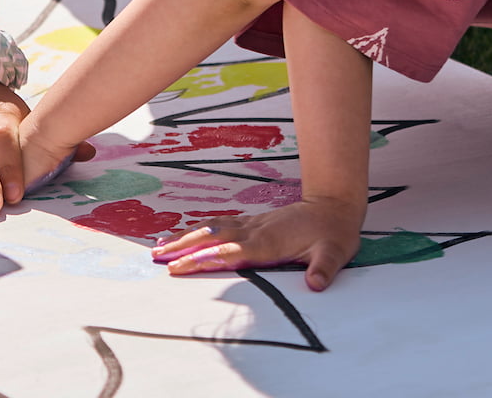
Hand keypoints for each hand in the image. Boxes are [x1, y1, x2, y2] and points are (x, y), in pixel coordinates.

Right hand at [151, 197, 364, 291]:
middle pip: (210, 238)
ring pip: (210, 229)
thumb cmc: (334, 234)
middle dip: (182, 248)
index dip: (203, 260)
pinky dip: (197, 230)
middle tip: (156, 258)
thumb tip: (316, 285)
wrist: (334, 206)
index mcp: (268, 242)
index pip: (228, 253)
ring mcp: (250, 225)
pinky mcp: (251, 223)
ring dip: (184, 237)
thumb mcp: (335, 253)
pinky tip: (185, 235)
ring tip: (159, 248)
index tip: (179, 268)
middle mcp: (253, 231)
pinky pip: (218, 225)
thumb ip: (323, 268)